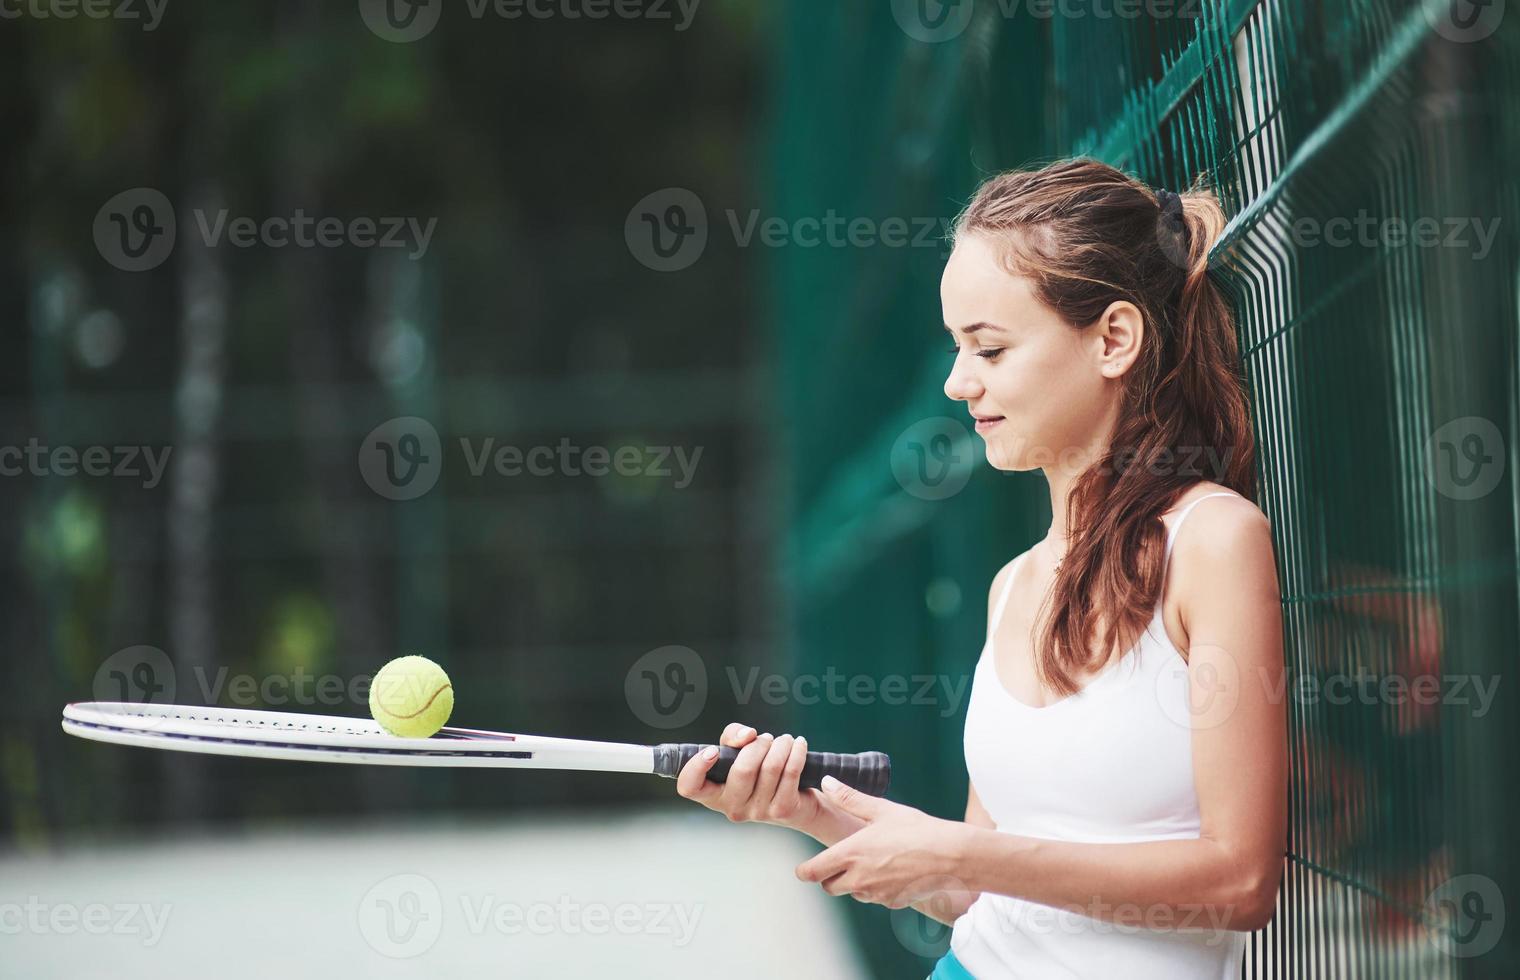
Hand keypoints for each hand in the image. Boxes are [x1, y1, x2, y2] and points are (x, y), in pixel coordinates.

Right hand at [675, 723, 851, 839]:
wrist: (800, 801)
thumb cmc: (760, 771)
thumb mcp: (738, 751)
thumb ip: (733, 736)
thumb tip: (747, 736)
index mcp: (713, 793)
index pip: (690, 787)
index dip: (696, 768)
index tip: (713, 750)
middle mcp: (732, 807)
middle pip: (742, 770)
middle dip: (758, 745)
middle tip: (766, 739)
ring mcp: (757, 812)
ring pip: (770, 768)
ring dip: (781, 745)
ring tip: (785, 740)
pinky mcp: (782, 810)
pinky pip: (790, 773)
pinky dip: (796, 752)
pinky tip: (798, 744)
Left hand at [794, 776, 971, 908]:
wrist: (951, 856)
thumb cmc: (917, 829)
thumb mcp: (881, 809)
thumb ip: (849, 798)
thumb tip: (827, 783)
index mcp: (851, 854)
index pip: (812, 872)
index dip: (804, 871)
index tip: (803, 868)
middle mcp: (859, 878)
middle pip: (828, 887)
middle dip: (828, 876)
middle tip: (838, 861)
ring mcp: (875, 894)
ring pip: (852, 892)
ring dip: (853, 881)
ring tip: (872, 860)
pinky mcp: (892, 903)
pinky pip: (874, 898)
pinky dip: (875, 888)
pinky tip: (891, 870)